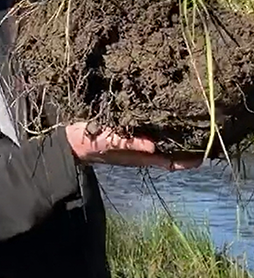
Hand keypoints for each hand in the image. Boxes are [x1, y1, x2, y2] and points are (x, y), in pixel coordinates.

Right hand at [65, 122, 202, 170]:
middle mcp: (141, 150)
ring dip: (174, 135)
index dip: (187, 161)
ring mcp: (135, 141)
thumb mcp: (111, 144)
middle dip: (185, 145)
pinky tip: (164, 115)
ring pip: (161, 140)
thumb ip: (131, 144)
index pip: (170, 161)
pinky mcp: (127, 131)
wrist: (73, 141)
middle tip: (203, 135)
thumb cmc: (92, 144)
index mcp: (140, 156)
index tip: (204, 155)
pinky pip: (148, 131)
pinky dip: (158, 126)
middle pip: (169, 150)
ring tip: (190, 123)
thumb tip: (154, 147)